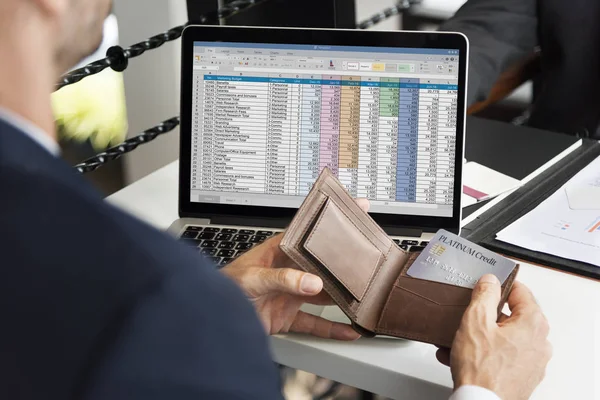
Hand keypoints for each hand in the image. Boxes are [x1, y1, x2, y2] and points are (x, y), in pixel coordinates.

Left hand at [221, 199, 369, 340]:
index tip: (355, 208)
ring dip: (342, 296)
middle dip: (343, 262)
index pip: (309, 232)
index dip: (331, 221)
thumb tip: (311, 282)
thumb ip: (282, 279)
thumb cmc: (222, 289)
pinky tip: (348, 329)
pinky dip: (332, 328)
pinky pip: (316, 323)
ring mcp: (290, 294)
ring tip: (362, 295)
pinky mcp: (288, 317)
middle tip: (368, 258)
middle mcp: (288, 271)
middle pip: (322, 264)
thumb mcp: (252, 278)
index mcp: (279, 251)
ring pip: (324, 293)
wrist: (210, 319)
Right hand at [437, 275, 551, 399]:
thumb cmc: (482, 369)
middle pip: (511, 316)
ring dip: (480, 336)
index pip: (520, 291)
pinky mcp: (521, 377)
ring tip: (457, 338)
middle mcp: (539, 343)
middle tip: (468, 315)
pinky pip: (501, 356)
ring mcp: (532, 362)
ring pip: (503, 338)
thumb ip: (484, 295)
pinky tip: (460, 355)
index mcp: (533, 323)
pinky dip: (483, 353)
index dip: (498, 286)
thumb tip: (490, 281)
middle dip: (484, 315)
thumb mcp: (476, 320)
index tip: (484, 287)